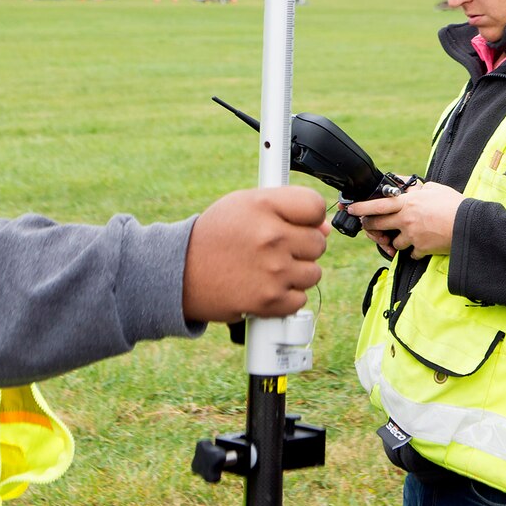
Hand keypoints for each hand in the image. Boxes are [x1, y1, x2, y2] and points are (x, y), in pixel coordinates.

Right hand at [182, 187, 327, 322]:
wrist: (180, 273)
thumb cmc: (215, 236)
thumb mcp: (245, 205)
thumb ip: (286, 207)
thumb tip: (324, 227)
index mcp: (264, 205)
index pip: (315, 207)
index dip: (310, 216)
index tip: (300, 223)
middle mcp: (270, 237)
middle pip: (319, 242)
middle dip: (302, 246)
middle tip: (276, 248)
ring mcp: (272, 271)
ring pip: (314, 272)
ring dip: (296, 273)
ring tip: (269, 268)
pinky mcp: (269, 301)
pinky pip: (301, 299)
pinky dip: (286, 297)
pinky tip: (265, 286)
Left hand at [346, 183, 463, 259]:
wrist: (467, 225)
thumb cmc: (453, 204)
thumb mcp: (434, 188)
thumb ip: (420, 189)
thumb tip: (414, 188)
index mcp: (408, 203)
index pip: (378, 205)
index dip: (362, 207)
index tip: (351, 208)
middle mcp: (406, 220)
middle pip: (378, 225)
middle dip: (370, 227)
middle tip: (368, 227)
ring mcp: (412, 236)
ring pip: (394, 243)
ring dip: (397, 241)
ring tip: (406, 237)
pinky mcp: (421, 249)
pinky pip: (412, 254)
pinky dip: (415, 251)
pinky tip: (422, 246)